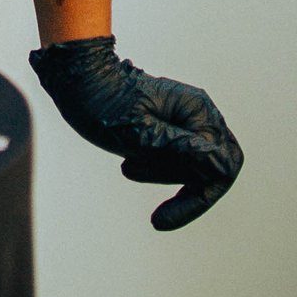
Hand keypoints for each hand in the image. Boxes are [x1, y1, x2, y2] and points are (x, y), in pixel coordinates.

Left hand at [29, 35, 242, 230]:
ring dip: (163, 174)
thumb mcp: (138, 133)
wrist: (76, 76)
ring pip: (194, 164)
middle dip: (183, 186)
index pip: (220, 167)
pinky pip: (178, 156)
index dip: (197, 200)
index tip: (161, 219)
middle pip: (213, 167)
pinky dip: (157, 167)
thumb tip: (219, 166)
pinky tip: (129, 166)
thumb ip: (179, 149)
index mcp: (197, 110)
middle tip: (144, 187)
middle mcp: (198, 112)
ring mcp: (185, 117)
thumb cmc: (102, 101)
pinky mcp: (171, 123)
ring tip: (127, 166)